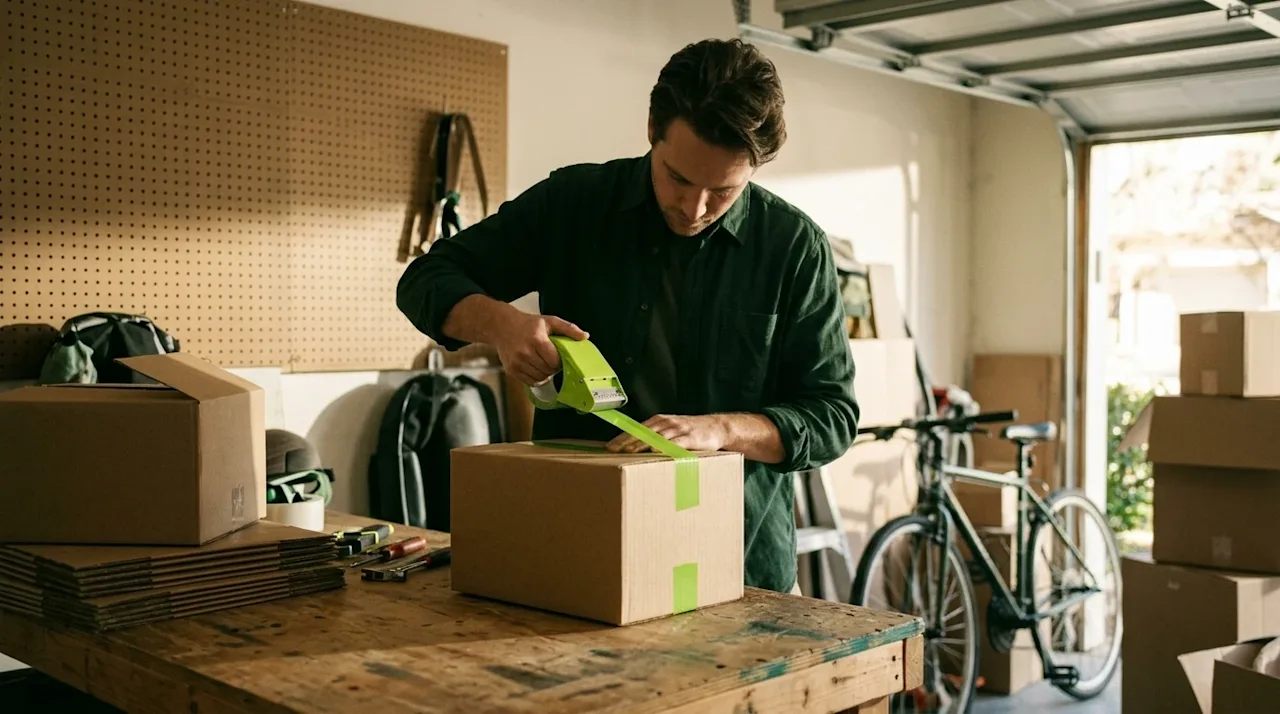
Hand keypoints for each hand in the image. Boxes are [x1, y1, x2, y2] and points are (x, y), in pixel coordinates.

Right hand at [492, 310, 588, 386]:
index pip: (554, 361)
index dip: (560, 362)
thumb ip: (569, 329)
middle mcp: (525, 352)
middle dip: (553, 368)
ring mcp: (517, 362)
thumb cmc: (528, 324)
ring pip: (540, 378)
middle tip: (552, 360)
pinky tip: (537, 369)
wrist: (502, 326)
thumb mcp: (550, 321)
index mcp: (536, 340)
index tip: (560, 358)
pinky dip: (537, 379)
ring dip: (546, 374)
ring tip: (544, 363)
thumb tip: (585, 336)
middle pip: (548, 371)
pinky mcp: (511, 369)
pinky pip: (530, 382)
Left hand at [606, 414, 726, 453]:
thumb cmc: (690, 432)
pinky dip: (665, 446)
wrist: (717, 427)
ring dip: (642, 444)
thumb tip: (634, 449)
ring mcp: (678, 429)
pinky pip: (676, 442)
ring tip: (629, 452)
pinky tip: (656, 451)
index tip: (609, 447)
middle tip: (614, 451)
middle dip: (627, 442)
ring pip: (656, 437)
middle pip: (643, 433)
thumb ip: (655, 438)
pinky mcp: (690, 437)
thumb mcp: (670, 431)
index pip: (636, 429)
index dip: (622, 438)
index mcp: (659, 422)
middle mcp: (666, 423)